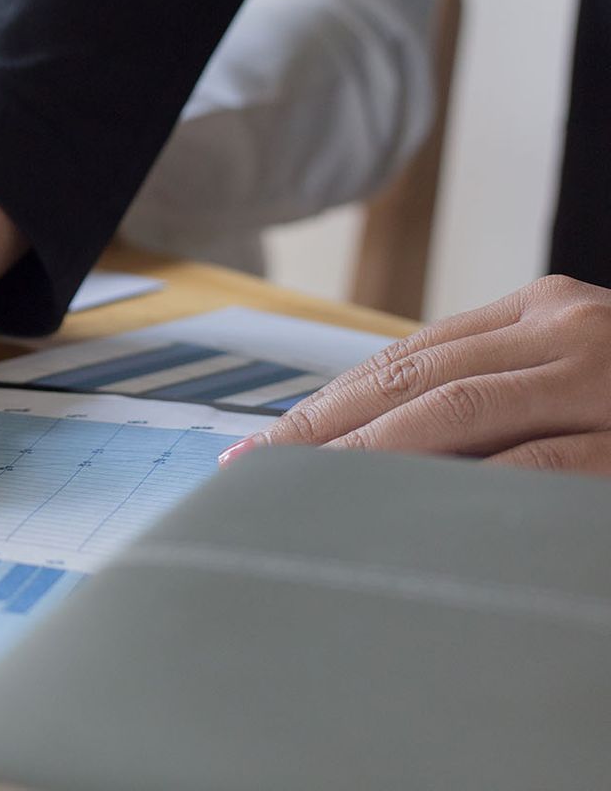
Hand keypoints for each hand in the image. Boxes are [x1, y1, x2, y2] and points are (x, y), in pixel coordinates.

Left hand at [226, 275, 610, 474]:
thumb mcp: (583, 372)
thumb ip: (505, 386)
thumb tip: (385, 442)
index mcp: (551, 310)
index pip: (412, 355)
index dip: (331, 401)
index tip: (266, 445)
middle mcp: (574, 332)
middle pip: (416, 381)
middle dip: (325, 431)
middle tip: (256, 478)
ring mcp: (610, 382)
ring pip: (458, 415)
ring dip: (370, 460)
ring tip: (303, 499)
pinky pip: (535, 470)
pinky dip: (463, 494)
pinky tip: (406, 521)